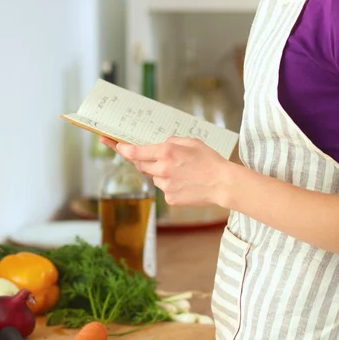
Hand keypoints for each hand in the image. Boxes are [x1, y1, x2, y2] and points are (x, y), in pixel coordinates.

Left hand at [115, 137, 231, 207]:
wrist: (222, 184)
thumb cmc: (209, 160)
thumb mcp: (191, 142)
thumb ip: (171, 141)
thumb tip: (159, 145)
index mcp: (166, 152)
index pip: (136, 152)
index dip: (123, 149)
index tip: (117, 147)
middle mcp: (162, 169)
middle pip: (140, 165)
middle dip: (140, 160)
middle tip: (148, 157)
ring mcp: (165, 185)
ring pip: (153, 177)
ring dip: (158, 172)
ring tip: (179, 171)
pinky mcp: (170, 198)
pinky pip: (163, 188)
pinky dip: (169, 184)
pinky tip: (184, 182)